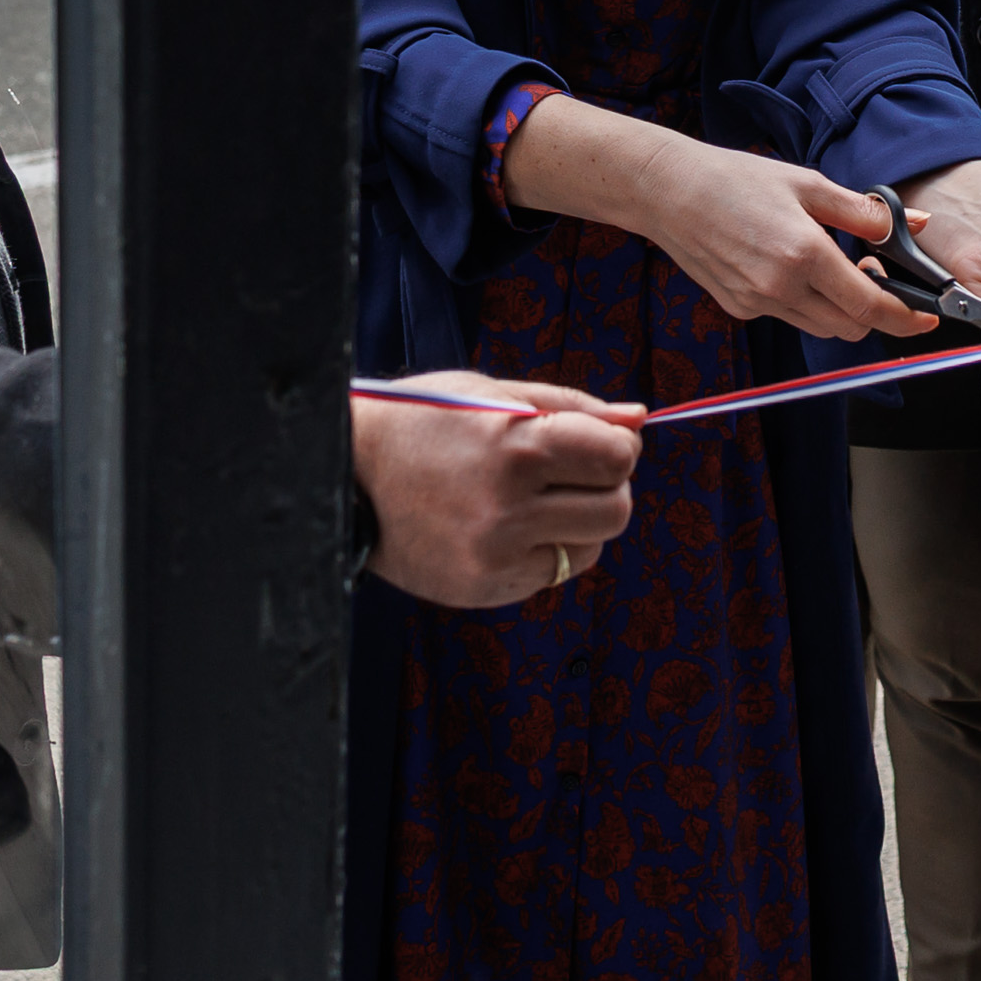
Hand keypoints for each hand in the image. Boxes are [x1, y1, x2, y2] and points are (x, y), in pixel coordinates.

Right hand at [353, 373, 643, 608]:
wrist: (342, 476)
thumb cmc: (421, 421)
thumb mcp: (491, 392)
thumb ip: (572, 406)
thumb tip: (639, 418)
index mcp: (515, 443)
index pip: (618, 458)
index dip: (615, 448)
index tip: (592, 443)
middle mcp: (508, 505)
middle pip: (616, 510)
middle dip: (604, 488)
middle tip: (567, 474)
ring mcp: (495, 554)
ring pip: (589, 549)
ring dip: (576, 524)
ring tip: (532, 501)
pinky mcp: (484, 588)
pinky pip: (549, 574)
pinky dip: (541, 551)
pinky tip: (503, 527)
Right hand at [499, 96, 934, 343]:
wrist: (669, 192)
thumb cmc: (737, 179)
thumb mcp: (808, 184)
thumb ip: (864, 212)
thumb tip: (913, 223)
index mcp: (804, 253)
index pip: (871, 306)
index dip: (907, 318)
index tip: (927, 316)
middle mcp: (781, 287)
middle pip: (852, 328)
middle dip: (876, 313)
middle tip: (875, 275)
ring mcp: (757, 303)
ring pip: (821, 327)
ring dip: (842, 310)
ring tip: (835, 268)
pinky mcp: (739, 308)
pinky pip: (788, 316)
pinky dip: (805, 302)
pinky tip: (791, 267)